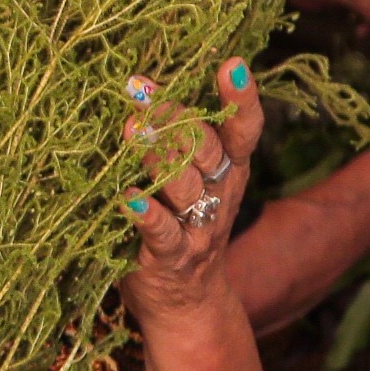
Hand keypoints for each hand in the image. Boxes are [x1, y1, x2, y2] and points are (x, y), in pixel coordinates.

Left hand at [123, 59, 263, 319]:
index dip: (242, 99)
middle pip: (205, 150)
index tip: (231, 64)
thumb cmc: (180, 228)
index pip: (243, 132)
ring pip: (184, 187)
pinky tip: (126, 199)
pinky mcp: (171, 259)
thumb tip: (147, 86)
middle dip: (175, 116)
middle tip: (142, 88)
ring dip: (158, 157)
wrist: (187, 306)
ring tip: (132, 128)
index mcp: (227, 173)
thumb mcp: (191, 183)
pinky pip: (162, 234)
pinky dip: (145, 216)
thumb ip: (180, 143)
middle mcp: (218, 196)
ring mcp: (196, 229)